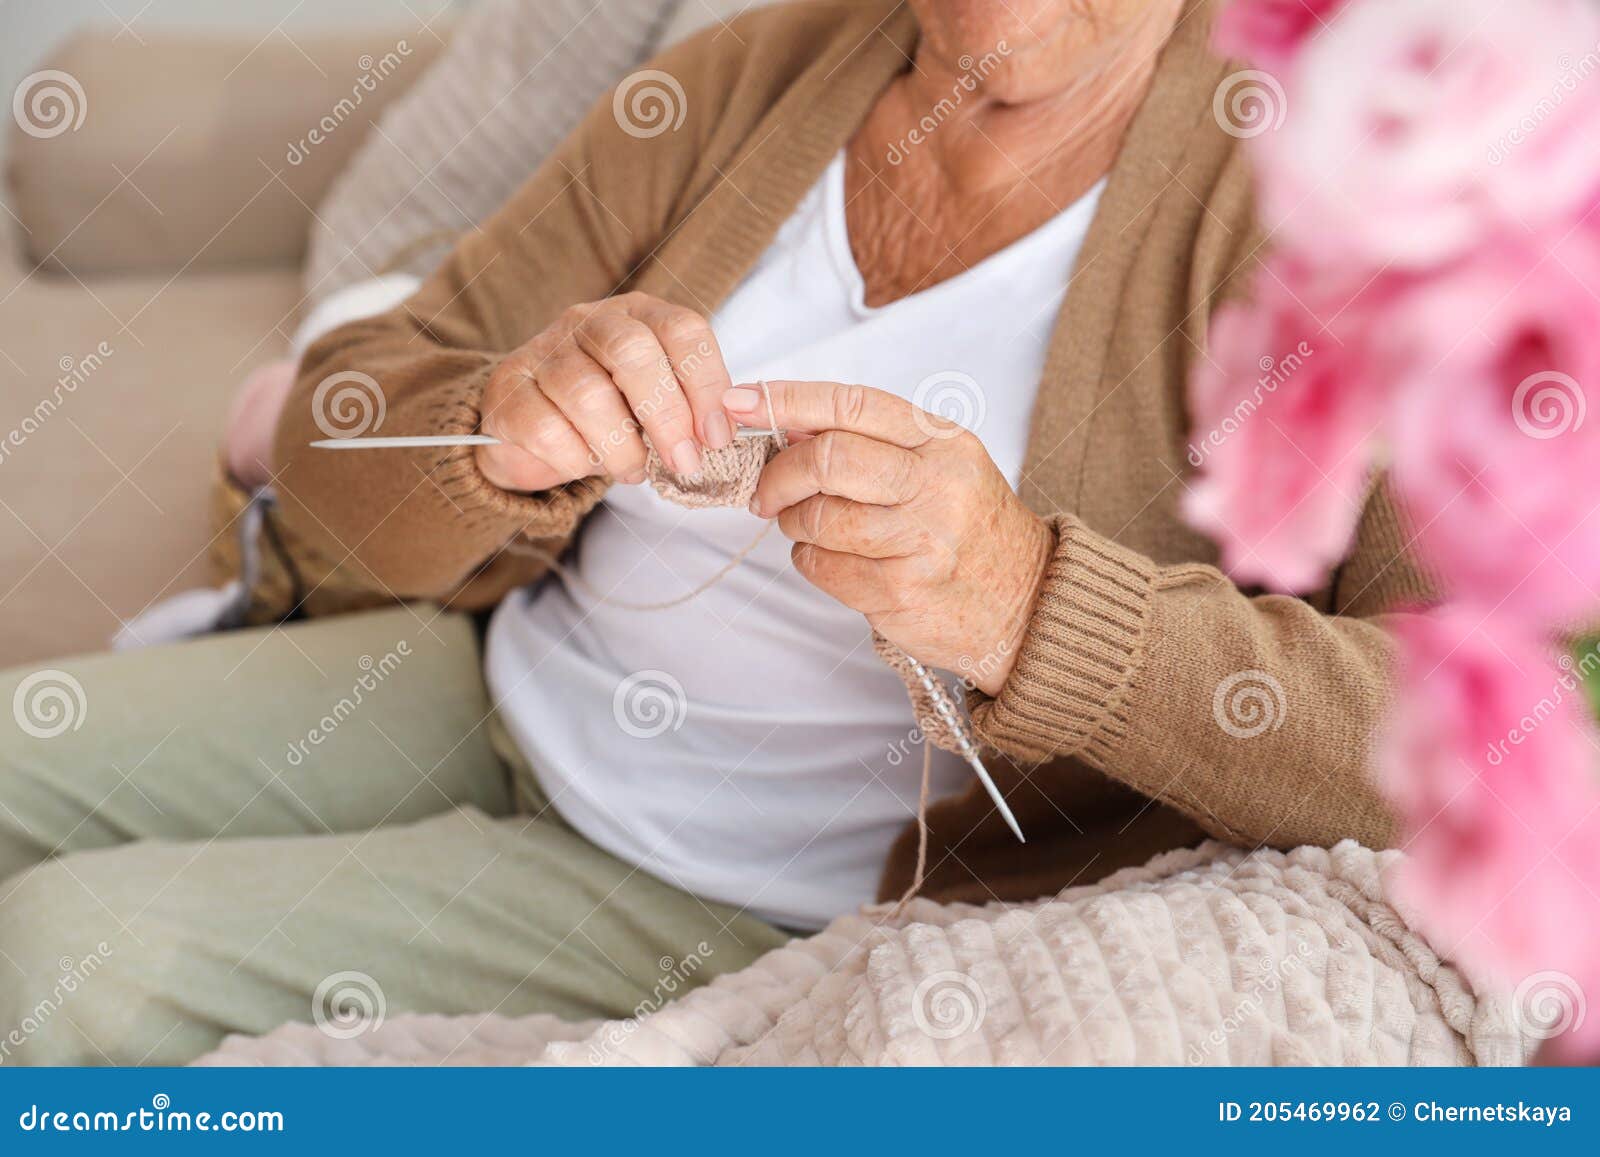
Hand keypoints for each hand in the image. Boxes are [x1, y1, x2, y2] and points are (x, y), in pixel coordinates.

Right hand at [476, 292, 733, 491]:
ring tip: (634, 471)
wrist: (532, 431)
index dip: (707, 384)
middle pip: (633, 352)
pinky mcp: (507, 390)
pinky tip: (587, 466)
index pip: (682, 330)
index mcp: (638, 315)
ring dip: (621, 446)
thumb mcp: (655, 404)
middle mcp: (588, 322)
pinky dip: (577, 459)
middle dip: (666, 415)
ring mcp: (543, 351)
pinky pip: (547, 429)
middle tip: (683, 462)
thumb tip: (721, 433)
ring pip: (588, 394)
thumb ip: (689, 410)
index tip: (717, 436)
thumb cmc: (610, 414)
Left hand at [729, 380, 1052, 696]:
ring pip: (817, 518)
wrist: (1024, 605)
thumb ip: (872, 441)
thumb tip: (786, 421)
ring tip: (810, 528)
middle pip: (827, 459)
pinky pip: (822, 567)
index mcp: (942, 442)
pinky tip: (835, 560)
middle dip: (779, 475)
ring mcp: (920, 541)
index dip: (786, 400)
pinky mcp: (900, 591)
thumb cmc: (970, 531)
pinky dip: (811, 561)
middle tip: (766, 493)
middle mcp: (936, 485)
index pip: (852, 405)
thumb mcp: (939, 466)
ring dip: (794, 523)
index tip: (740, 402)